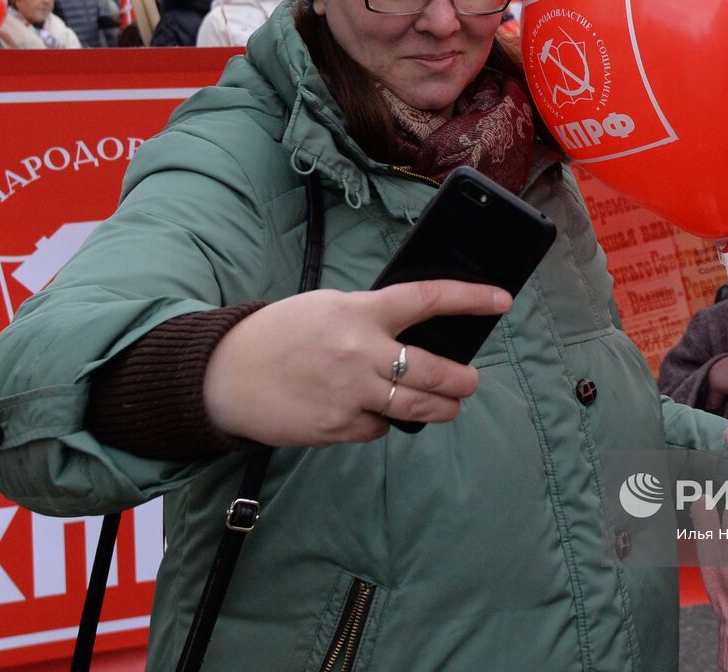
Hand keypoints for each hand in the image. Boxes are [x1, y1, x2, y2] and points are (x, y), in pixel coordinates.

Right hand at [203, 281, 509, 447]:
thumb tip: (419, 332)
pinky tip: (373, 411)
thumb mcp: (329, 307)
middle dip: (463, 380)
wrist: (225, 374)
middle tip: (470, 382)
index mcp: (360, 312)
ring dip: (442, 408)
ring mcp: (350, 394)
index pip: (428, 299)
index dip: (471, 299)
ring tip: (449, 404)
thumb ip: (373, 317)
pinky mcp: (338, 428)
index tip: (502, 300)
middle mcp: (360, 352)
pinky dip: (384, 421)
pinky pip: (380, 427)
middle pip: (435, 371)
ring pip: (418, 408)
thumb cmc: (281, 334)